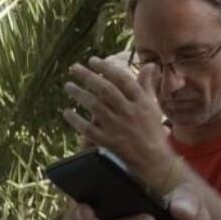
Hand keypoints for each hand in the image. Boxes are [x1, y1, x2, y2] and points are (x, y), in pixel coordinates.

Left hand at [64, 57, 174, 186]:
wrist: (153, 159)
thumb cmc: (151, 130)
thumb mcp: (152, 105)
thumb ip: (147, 85)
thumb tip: (149, 64)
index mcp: (140, 101)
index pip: (122, 79)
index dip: (106, 68)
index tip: (92, 60)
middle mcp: (129, 112)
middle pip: (105, 90)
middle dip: (88, 77)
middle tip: (73, 68)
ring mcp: (117, 127)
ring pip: (95, 106)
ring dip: (79, 94)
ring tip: (68, 86)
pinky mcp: (108, 141)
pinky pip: (88, 129)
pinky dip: (76, 120)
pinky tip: (67, 112)